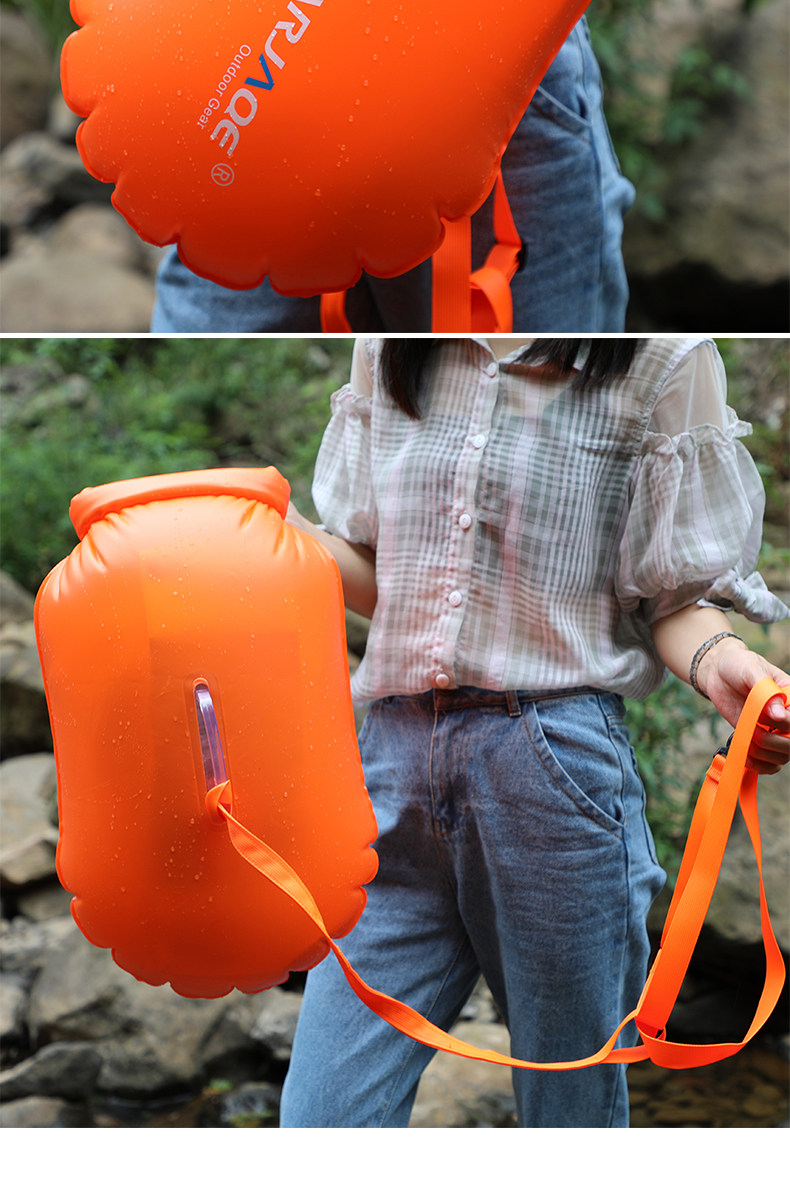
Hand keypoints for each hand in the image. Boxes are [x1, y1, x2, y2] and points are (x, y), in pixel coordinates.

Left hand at [696, 638, 789, 774]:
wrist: (719, 672)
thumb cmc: (739, 665)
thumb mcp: (751, 669)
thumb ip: (764, 688)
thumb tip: (779, 714)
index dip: (787, 724)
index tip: (770, 717)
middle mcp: (787, 717)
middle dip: (772, 742)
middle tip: (753, 731)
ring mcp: (774, 731)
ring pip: (782, 757)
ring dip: (763, 755)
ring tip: (747, 742)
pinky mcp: (759, 740)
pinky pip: (769, 764)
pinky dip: (759, 766)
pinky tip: (746, 756)